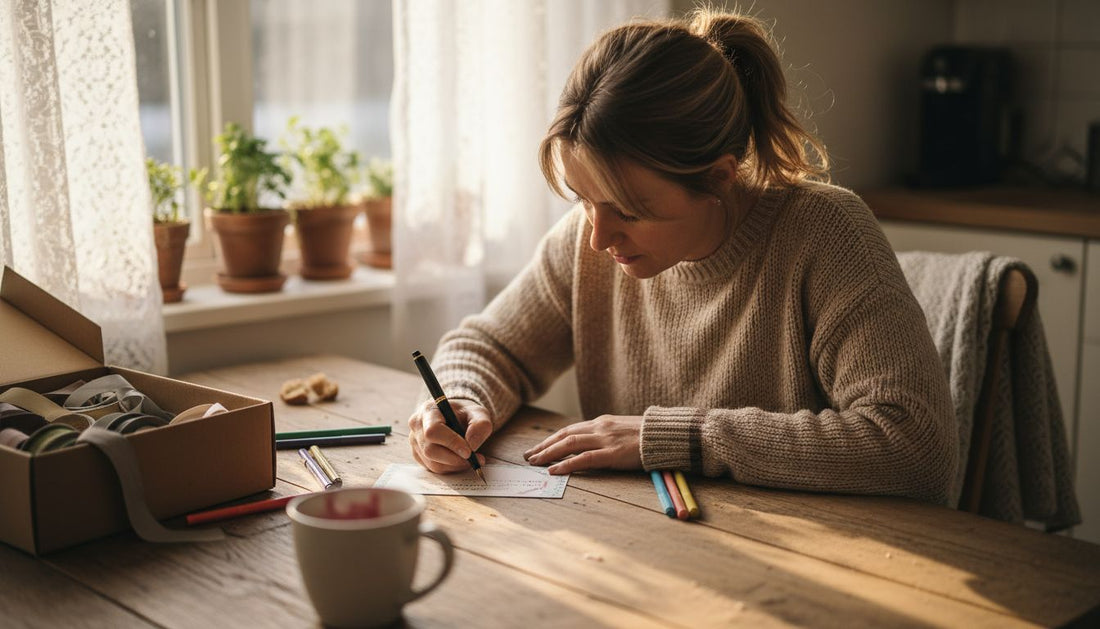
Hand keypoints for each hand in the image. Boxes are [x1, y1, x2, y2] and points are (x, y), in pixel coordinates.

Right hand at [408, 398, 492, 473]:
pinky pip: (433, 468)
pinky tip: (461, 461)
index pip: (433, 430)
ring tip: (472, 460)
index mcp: (429, 410)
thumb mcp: (479, 414)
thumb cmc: (466, 414)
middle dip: (455, 458)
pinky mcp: (418, 454)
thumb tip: (471, 445)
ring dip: (455, 465)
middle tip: (474, 459)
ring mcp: (415, 441)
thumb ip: (480, 425)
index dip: (451, 443)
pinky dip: (450, 468)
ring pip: (432, 462)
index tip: (469, 451)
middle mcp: (417, 426)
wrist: (457, 418)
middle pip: (430, 450)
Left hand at [523, 414, 642, 474]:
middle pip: (564, 436)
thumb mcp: (623, 431)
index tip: (539, 447)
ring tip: (535, 462)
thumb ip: (607, 436)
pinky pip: (584, 459)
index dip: (552, 439)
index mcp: (602, 422)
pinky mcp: (612, 454)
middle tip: (528, 456)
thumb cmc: (649, 436)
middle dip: (544, 446)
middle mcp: (600, 428)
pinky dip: (566, 464)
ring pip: (569, 444)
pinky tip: (554, 470)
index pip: (570, 430)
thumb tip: (592, 445)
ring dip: (549, 453)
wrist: (667, 434)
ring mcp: (605, 440)